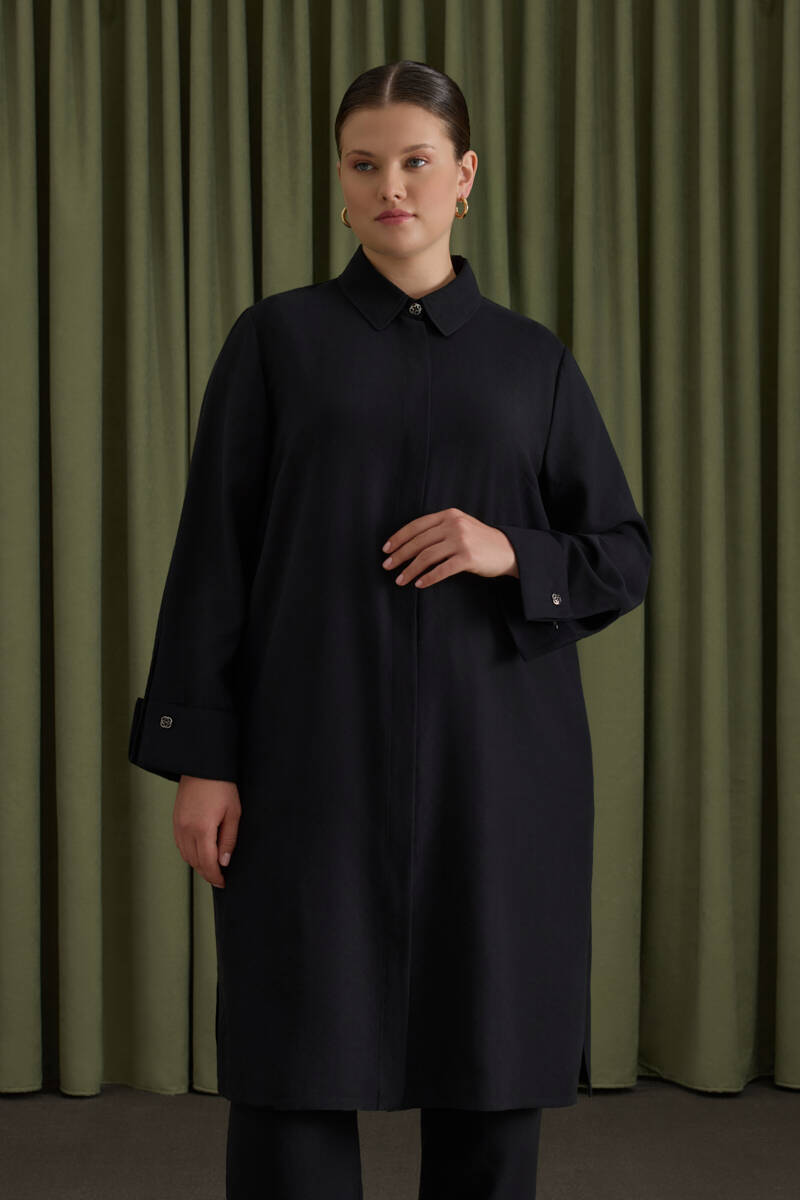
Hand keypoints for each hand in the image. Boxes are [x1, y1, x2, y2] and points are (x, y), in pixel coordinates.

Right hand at [173, 776, 240, 887]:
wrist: (202, 766)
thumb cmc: (222, 786)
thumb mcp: (233, 812)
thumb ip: (228, 839)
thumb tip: (224, 861)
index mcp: (202, 829)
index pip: (207, 863)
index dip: (215, 876)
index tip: (223, 882)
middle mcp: (186, 830)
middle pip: (195, 862)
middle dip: (207, 873)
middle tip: (219, 878)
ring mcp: (178, 825)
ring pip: (186, 855)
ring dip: (198, 864)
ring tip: (212, 867)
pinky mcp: (175, 820)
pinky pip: (181, 845)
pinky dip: (190, 853)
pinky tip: (200, 852)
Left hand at [381, 508, 518, 588]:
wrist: (508, 550)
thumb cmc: (480, 541)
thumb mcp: (461, 526)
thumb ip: (439, 529)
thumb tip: (410, 544)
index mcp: (449, 515)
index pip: (416, 526)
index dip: (399, 538)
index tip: (386, 549)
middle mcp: (454, 525)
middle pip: (418, 542)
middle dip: (400, 555)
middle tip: (387, 566)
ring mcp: (461, 541)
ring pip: (426, 556)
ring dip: (410, 570)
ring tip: (400, 580)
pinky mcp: (468, 558)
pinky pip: (441, 570)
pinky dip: (428, 577)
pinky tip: (419, 584)